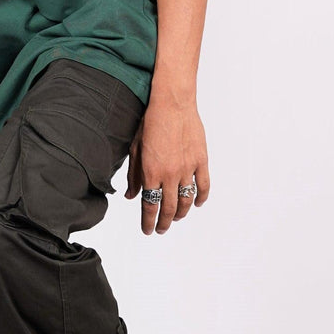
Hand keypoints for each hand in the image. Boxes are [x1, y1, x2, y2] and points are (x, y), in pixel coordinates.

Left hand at [124, 95, 210, 234]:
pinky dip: (201, 198)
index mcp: (150, 172)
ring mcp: (187, 168)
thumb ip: (134, 175)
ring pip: (186, 200)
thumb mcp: (136, 149)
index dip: (148, 222)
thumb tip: (130, 196)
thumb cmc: (151, 123)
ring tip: (177, 218)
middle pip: (168, 208)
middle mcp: (169, 174)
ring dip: (181, 214)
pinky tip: (196, 204)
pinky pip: (203, 185)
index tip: (148, 230)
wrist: (172, 104)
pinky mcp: (201, 161)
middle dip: (164, 223)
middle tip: (161, 229)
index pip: (149, 206)